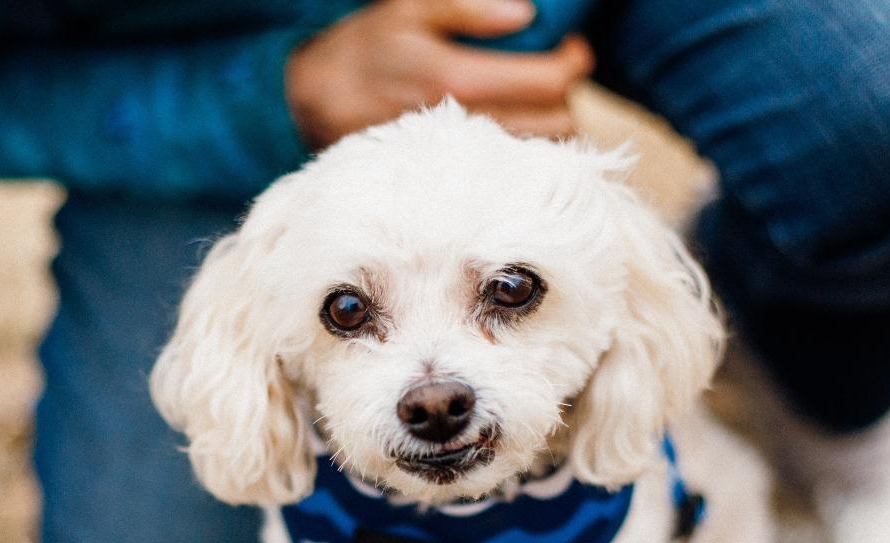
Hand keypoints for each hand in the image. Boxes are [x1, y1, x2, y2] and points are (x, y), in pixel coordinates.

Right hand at [285, 0, 593, 148]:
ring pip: (539, 153)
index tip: (572, 50)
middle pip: (556, 124)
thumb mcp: (406, 8)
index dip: (572, 63)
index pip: (548, 82)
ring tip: (537, 102)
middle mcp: (465, 127)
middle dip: (566, 98)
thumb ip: (467, 6)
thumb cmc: (364, 51)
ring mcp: (462, 160)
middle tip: (554, 76)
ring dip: (551, 127)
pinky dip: (528, 149)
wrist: (316, 108)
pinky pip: (512, 169)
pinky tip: (515, 128)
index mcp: (457, 80)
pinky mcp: (457, 179)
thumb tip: (526, 14)